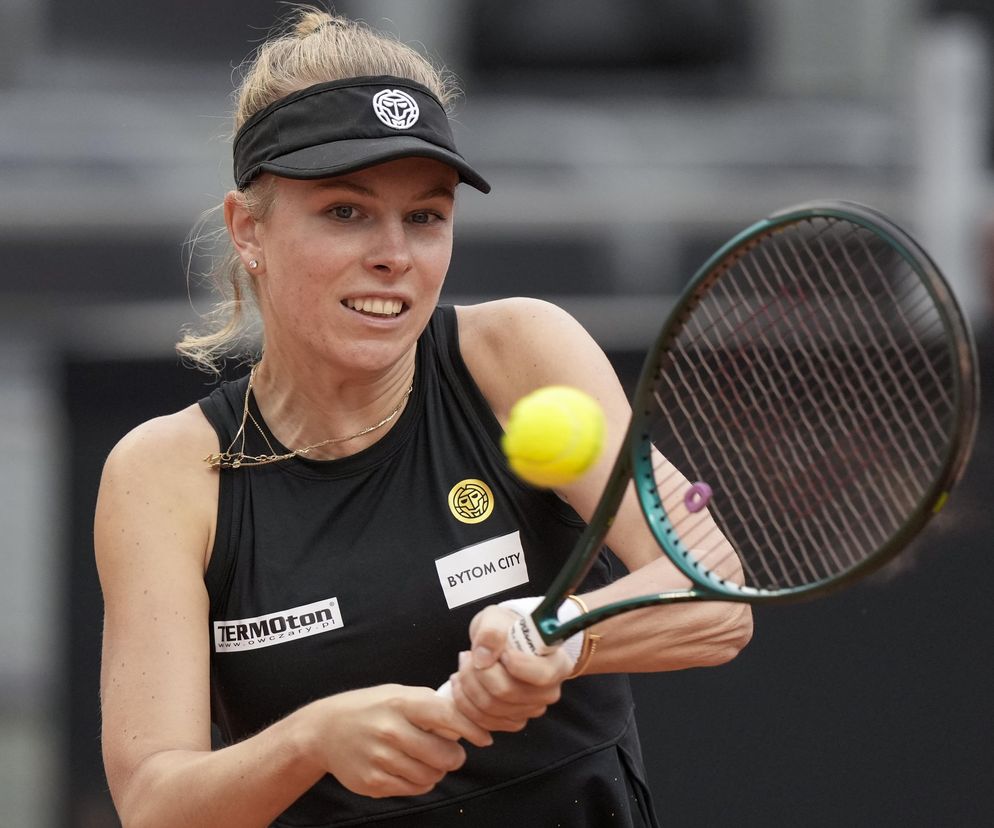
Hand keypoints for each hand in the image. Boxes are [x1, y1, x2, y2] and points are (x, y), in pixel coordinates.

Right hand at [306, 684, 491, 798]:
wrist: (324, 730)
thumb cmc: (370, 708)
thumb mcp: (398, 694)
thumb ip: (429, 706)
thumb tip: (465, 723)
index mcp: (400, 703)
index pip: (446, 717)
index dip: (470, 729)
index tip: (484, 738)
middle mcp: (390, 731)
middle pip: (444, 755)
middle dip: (454, 757)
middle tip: (450, 753)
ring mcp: (380, 759)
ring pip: (431, 776)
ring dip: (437, 770)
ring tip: (427, 759)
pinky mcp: (373, 782)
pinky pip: (413, 789)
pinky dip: (420, 782)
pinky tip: (411, 769)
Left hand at [447, 605, 572, 731]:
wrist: (501, 643)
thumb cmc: (504, 629)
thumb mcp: (497, 617)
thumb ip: (492, 631)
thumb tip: (483, 657)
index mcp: (557, 663)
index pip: (541, 675)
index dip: (516, 665)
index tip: (501, 652)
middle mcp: (548, 691)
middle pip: (507, 692)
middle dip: (478, 673)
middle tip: (467, 655)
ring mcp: (530, 710)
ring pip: (491, 708)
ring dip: (467, 686)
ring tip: (464, 665)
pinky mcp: (512, 721)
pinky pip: (483, 721)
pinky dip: (465, 703)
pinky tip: (461, 683)